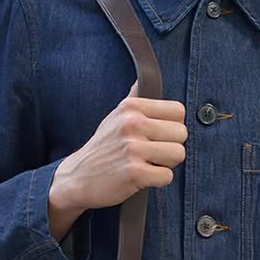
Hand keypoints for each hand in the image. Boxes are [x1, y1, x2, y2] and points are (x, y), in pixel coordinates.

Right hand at [51, 78, 187, 214]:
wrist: (77, 177)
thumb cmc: (103, 147)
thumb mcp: (115, 116)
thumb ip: (133, 98)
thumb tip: (142, 79)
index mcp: (131, 107)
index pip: (178, 110)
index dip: (173, 126)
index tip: (158, 135)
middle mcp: (132, 123)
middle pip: (181, 133)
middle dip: (171, 146)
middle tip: (152, 153)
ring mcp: (132, 148)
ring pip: (178, 154)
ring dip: (166, 164)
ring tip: (147, 164)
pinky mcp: (134, 172)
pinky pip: (167, 176)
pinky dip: (157, 180)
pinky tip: (142, 177)